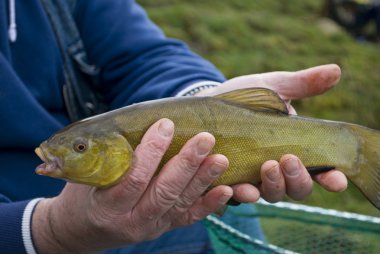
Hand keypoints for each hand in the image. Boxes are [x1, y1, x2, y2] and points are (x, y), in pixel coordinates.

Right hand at [32, 118, 231, 252]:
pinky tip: (227, 190)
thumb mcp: (86, 175)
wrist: (80, 230)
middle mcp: (131, 221)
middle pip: (163, 192)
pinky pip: (189, 218)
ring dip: (202, 180)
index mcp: (107, 207)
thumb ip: (111, 155)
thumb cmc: (83, 194)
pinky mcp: (164, 228)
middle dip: (186, 164)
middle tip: (204, 139)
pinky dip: (209, 204)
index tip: (165, 125)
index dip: (151, 152)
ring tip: (221, 159)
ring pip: (180, 204)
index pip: (133, 179)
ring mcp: (151, 227)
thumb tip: (140, 119)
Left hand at [197, 64, 347, 202]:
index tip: (337, 180)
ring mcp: (253, 178)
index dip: (331, 178)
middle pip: (297, 189)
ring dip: (273, 186)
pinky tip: (236, 188)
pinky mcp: (228, 181)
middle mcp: (277, 169)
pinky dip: (239, 194)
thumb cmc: (244, 97)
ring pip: (271, 195)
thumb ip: (301, 84)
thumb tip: (335, 70)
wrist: (207, 103)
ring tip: (267, 167)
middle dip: (298, 179)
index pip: (320, 171)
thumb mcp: (272, 88)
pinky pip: (236, 196)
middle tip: (288, 159)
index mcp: (293, 149)